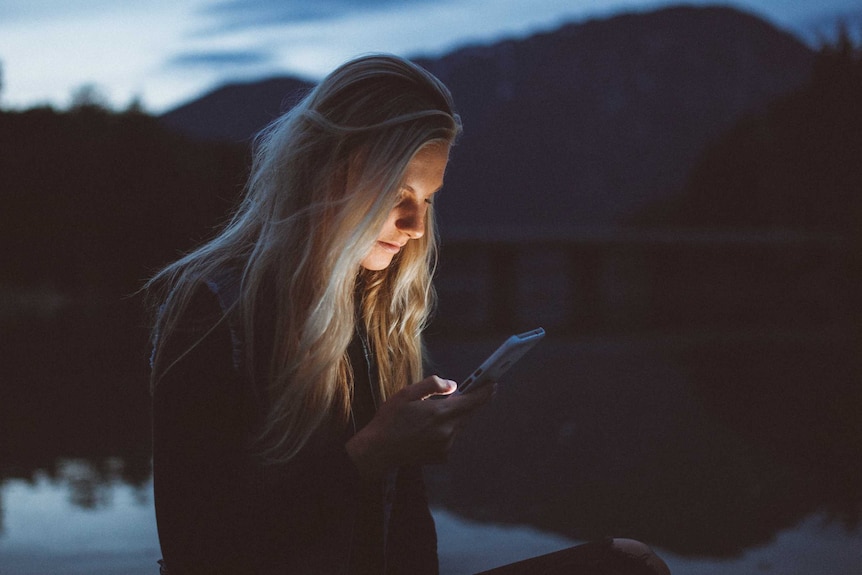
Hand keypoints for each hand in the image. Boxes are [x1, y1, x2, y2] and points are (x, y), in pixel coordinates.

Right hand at [345, 375, 494, 478]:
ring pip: (459, 426)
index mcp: (440, 413)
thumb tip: (453, 385)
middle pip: (468, 413)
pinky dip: (445, 431)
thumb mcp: (407, 394)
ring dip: (454, 417)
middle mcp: (447, 431)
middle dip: (469, 403)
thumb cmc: (390, 419)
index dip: (485, 392)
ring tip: (433, 414)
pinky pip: (451, 438)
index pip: (472, 401)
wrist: (379, 451)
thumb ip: (432, 386)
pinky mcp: (442, 456)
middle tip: (465, 393)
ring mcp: (446, 445)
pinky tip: (426, 430)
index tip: (493, 384)